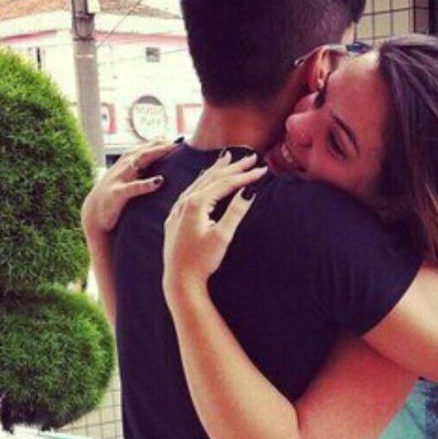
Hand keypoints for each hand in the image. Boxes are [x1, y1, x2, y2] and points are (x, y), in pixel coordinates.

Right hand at [81, 141, 176, 237]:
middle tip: (180, 142)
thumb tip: (164, 169)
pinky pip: (133, 188)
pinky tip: (159, 181)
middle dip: (162, 144)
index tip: (180, 140)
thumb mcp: (129, 182)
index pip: (146, 147)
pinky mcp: (117, 194)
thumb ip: (142, 172)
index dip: (162, 142)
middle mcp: (123, 167)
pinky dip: (146, 184)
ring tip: (171, 149)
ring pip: (138, 161)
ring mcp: (119, 179)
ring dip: (155, 153)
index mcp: (127, 163)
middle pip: (145, 150)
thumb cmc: (115, 197)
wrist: (93, 215)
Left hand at [163, 151, 267, 302]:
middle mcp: (185, 202)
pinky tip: (204, 181)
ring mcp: (178, 209)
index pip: (226, 183)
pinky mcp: (175, 218)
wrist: (179, 280)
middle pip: (212, 178)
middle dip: (233, 167)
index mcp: (196, 204)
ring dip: (215, 171)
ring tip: (228, 159)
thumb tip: (250, 191)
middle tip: (251, 158)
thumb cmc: (202, 261)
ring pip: (199, 182)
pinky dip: (201, 182)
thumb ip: (236, 211)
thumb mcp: (223, 236)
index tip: (262, 169)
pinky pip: (190, 192)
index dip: (245, 175)